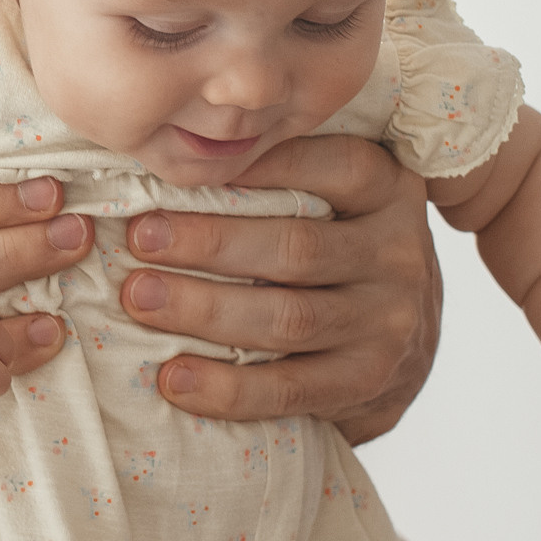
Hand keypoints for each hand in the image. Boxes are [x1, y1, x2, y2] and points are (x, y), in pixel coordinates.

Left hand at [116, 135, 440, 442]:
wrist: (401, 343)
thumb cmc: (334, 244)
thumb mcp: (331, 196)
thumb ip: (275, 172)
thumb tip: (166, 152)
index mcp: (386, 189)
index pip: (329, 165)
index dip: (257, 165)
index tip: (181, 167)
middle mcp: (397, 254)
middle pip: (296, 248)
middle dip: (209, 243)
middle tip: (139, 238)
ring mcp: (388, 323)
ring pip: (289, 318)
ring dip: (205, 310)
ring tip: (141, 298)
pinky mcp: (368, 383)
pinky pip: (291, 388)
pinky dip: (228, 388)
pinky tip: (174, 379)